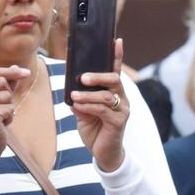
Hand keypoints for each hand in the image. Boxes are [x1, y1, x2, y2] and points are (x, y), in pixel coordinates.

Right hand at [0, 64, 34, 170]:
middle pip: (3, 82)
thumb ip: (6, 84)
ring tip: (0, 118)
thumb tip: (15, 67)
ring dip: (9, 108)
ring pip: (7, 96)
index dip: (12, 71)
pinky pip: (9, 108)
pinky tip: (1, 124)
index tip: (27, 72)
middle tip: (1, 109)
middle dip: (9, 96)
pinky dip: (10, 117)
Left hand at [71, 37, 129, 172]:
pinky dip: (88, 106)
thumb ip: (80, 99)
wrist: (104, 153)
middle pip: (114, 80)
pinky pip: (103, 110)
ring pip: (106, 95)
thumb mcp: (83, 111)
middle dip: (98, 76)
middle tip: (82, 77)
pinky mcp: (118, 123)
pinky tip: (79, 106)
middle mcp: (122, 99)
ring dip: (88, 94)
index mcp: (114, 92)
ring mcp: (122, 111)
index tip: (117, 40)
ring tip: (75, 95)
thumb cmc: (95, 129)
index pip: (115, 70)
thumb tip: (72, 88)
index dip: (117, 55)